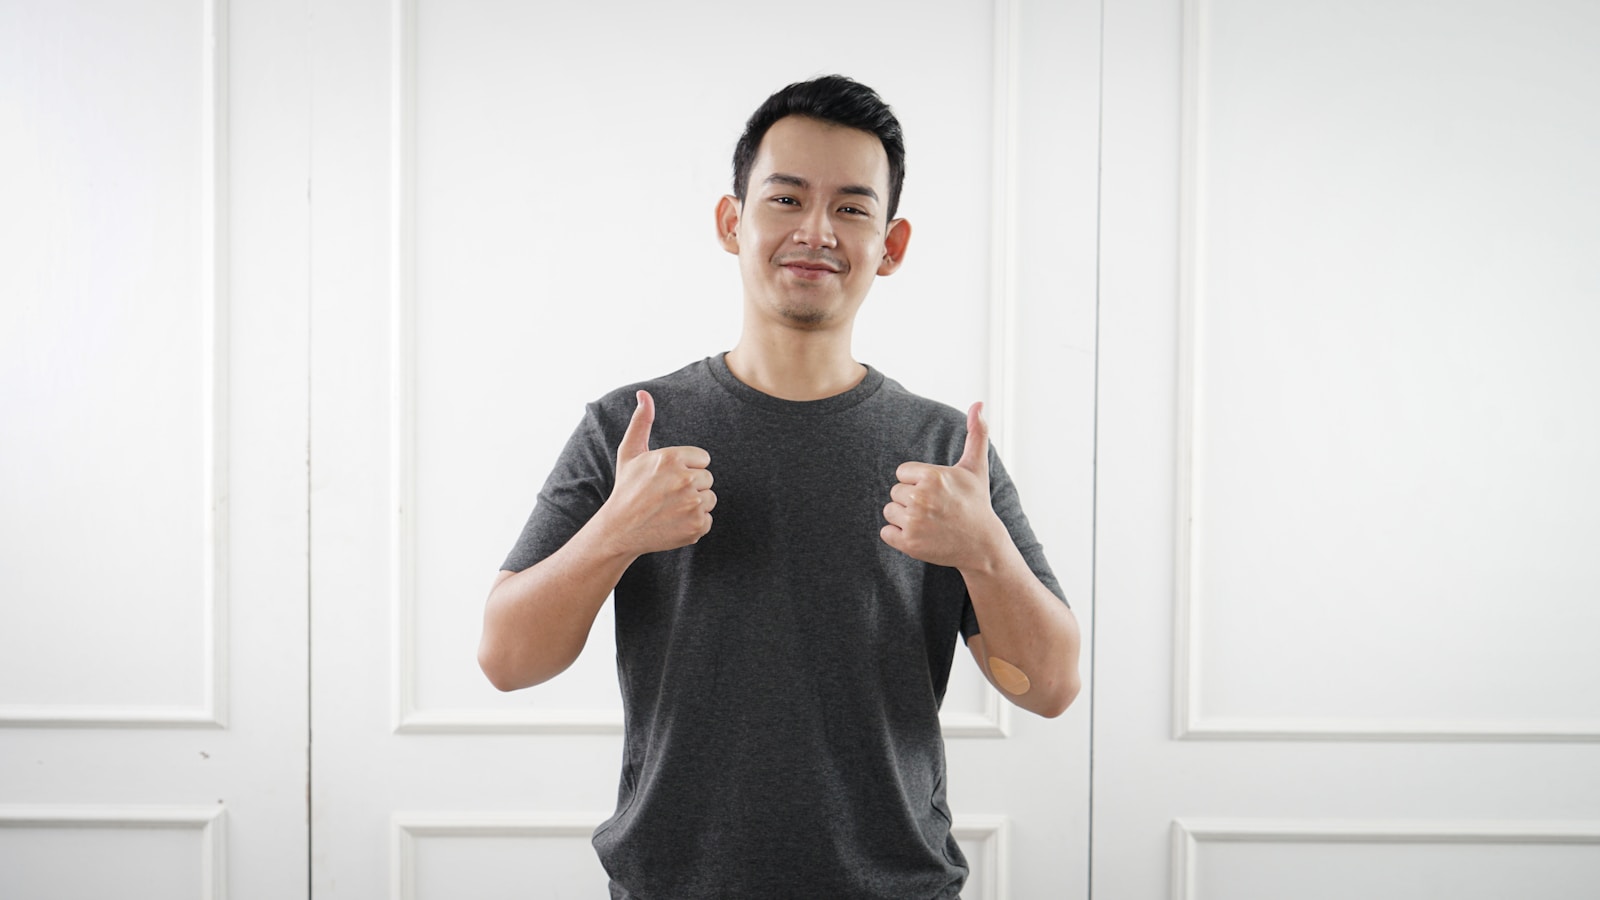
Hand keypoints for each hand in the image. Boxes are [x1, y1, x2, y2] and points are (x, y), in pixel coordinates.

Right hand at [601, 390, 715, 555]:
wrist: (620, 530)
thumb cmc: (626, 488)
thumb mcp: (630, 453)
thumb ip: (641, 422)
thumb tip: (644, 394)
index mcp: (672, 458)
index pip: (703, 459)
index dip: (686, 468)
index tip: (667, 478)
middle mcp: (685, 480)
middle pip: (707, 479)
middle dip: (691, 486)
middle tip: (667, 495)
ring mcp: (692, 505)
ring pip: (710, 499)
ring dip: (695, 504)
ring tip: (671, 508)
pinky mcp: (697, 526)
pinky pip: (708, 519)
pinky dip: (694, 523)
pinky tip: (674, 522)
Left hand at [880, 402, 1002, 568]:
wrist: (982, 545)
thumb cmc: (976, 503)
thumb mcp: (976, 468)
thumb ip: (975, 433)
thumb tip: (979, 404)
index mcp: (932, 476)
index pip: (902, 473)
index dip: (917, 482)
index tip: (937, 493)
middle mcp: (921, 498)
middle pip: (895, 492)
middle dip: (911, 500)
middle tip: (935, 509)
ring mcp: (914, 523)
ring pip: (889, 511)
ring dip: (904, 518)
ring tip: (929, 522)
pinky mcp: (908, 544)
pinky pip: (886, 533)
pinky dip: (898, 536)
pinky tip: (920, 535)